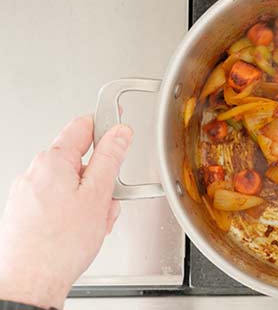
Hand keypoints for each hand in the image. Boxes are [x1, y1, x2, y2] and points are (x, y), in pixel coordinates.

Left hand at [0, 116, 131, 308]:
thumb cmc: (59, 244)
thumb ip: (110, 158)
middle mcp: (35, 173)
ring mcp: (29, 193)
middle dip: (101, 178)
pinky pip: (60, 202)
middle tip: (109, 199)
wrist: (32, 281)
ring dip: (91, 200)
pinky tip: (81, 231)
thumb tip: (119, 133)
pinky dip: (75, 212)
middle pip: (80, 161)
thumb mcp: (98, 194)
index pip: (82, 126)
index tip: (120, 125)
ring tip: (94, 223)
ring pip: (72, 185)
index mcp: (52, 161)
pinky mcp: (28, 212)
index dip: (106, 125)